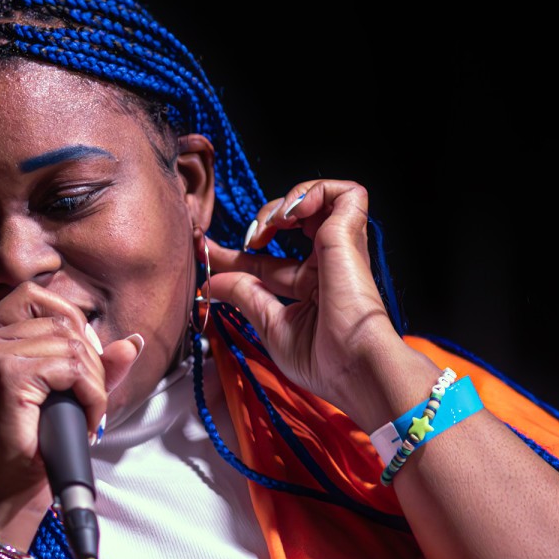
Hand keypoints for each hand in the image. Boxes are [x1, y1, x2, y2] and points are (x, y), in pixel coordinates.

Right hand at [0, 281, 143, 520]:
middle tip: (90, 396)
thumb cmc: (30, 447)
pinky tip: (86, 419)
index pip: (32, 295)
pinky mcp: (6, 375)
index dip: (69, 320)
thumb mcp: (63, 395)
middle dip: (90, 357)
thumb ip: (94, 365)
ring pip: (69, 343)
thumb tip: (132, 341)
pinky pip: (71, 368)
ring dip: (94, 380)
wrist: (8, 492)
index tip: (82, 362)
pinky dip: (92, 394)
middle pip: (59, 320)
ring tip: (86, 413)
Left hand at [206, 179, 425, 428]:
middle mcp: (326, 264)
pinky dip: (312, 192)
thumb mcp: (271, 325)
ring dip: (282, 204)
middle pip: (285, 224)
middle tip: (238, 242)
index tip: (204, 252)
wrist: (354, 366)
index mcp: (310, 289)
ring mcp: (340, 247)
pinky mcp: (351, 233)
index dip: (234, 255)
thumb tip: (211, 282)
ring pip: (315, 199)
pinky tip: (291, 216)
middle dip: (255, 223)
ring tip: (267, 230)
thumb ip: (244, 297)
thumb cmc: (324, 360)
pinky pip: (344, 192)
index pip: (265, 263)